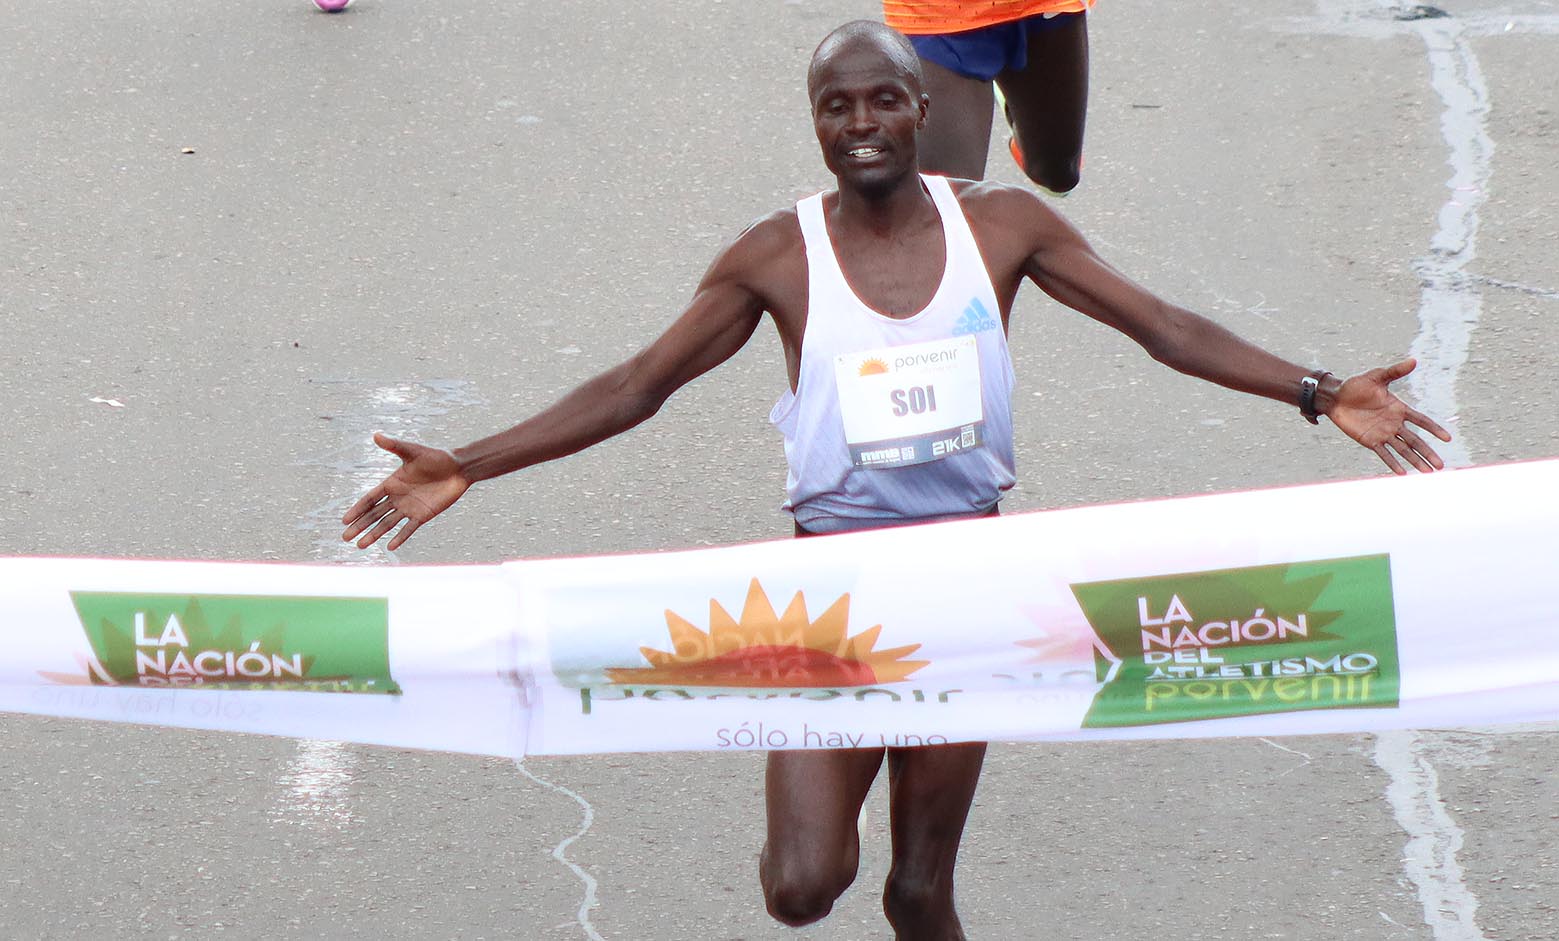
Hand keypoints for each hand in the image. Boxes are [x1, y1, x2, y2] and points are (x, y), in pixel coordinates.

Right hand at [340, 433, 471, 549]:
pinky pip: (409, 529)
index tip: (344, 520)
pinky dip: (400, 537)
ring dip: (374, 534)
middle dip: (360, 525)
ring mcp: (410, 508)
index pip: (370, 499)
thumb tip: (376, 435)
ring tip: (360, 546)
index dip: (357, 509)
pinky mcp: (423, 515)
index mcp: (392, 483)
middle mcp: (398, 497)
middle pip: (374, 515)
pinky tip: (389, 547)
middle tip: (345, 537)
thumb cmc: (436, 457)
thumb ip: (394, 446)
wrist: (459, 468)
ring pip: (387, 524)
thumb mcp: (413, 451)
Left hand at [1327, 359, 1451, 473]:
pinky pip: (1384, 453)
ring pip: (1403, 450)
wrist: (1336, 397)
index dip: (1434, 429)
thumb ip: (1395, 371)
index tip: (1447, 439)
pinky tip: (1402, 473)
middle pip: (1415, 440)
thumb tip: (1414, 361)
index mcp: (1399, 408)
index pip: (1421, 421)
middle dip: (1428, 452)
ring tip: (1428, 473)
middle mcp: (1394, 423)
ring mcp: (1383, 433)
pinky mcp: (1370, 440)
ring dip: (1415, 461)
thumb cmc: (1356, 385)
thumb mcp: (1376, 377)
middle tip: (1441, 466)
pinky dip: (1393, 463)